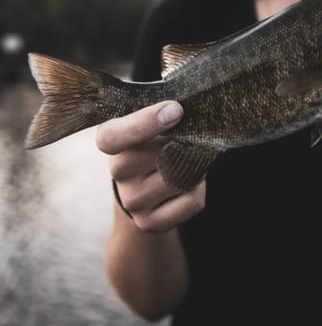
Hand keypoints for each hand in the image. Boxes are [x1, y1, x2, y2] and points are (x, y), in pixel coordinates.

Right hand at [96, 101, 205, 232]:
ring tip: (189, 160)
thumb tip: (185, 112)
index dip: (145, 123)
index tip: (175, 110)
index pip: (114, 136)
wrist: (145, 185)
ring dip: (198, 164)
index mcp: (110, 140)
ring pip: (182, 177)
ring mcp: (132, 201)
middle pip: (165, 153)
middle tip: (190, 138)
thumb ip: (163, 113)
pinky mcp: (149, 222)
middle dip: (187, 142)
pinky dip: (200, 188)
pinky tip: (189, 183)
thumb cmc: (154, 140)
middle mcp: (117, 172)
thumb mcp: (150, 122)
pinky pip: (192, 201)